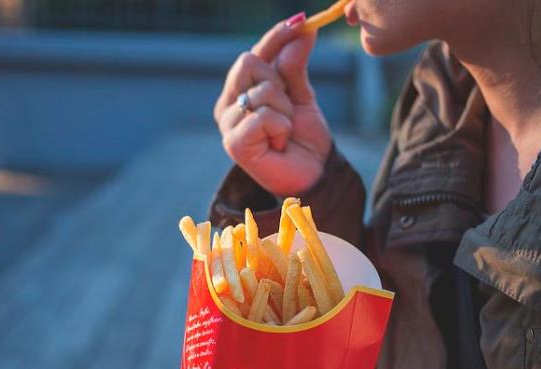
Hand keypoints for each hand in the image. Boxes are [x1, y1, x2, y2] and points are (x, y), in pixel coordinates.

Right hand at [214, 15, 331, 196]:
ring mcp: (227, 125)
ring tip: (285, 133)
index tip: (302, 21)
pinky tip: (279, 144)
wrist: (313, 175)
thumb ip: (295, 65)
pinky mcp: (234, 144)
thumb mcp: (302, 95)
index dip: (275, 37)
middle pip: (249, 62)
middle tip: (288, 110)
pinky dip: (281, 128)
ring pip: (261, 90)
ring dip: (285, 111)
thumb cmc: (303, 139)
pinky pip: (263, 116)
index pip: (253, 53)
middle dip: (280, 82)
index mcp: (239, 92)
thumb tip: (303, 28)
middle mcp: (227, 106)